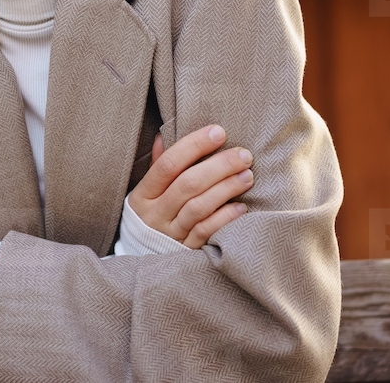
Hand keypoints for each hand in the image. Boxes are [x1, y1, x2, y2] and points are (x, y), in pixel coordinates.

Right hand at [127, 124, 252, 249]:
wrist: (142, 256)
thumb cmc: (152, 213)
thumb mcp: (147, 191)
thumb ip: (158, 165)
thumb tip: (163, 135)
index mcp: (144, 193)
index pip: (168, 164)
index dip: (194, 146)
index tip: (218, 132)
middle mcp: (155, 213)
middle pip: (187, 185)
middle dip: (219, 166)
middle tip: (243, 155)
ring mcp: (170, 233)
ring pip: (199, 208)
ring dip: (226, 189)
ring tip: (247, 176)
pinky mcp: (186, 250)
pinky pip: (206, 232)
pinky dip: (224, 218)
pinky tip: (241, 207)